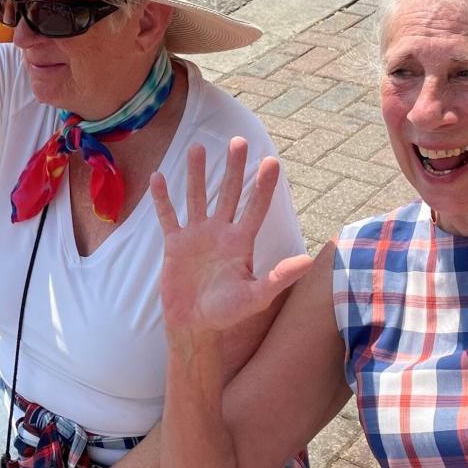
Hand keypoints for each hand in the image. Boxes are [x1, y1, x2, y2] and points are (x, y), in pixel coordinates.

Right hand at [151, 137, 312, 333]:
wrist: (195, 326)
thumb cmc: (228, 313)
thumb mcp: (256, 296)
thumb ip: (279, 277)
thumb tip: (309, 261)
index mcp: (242, 242)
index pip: (255, 208)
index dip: (263, 186)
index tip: (271, 161)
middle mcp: (221, 233)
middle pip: (228, 193)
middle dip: (233, 168)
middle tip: (238, 141)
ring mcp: (197, 236)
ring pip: (197, 197)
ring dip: (196, 173)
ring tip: (197, 147)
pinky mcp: (175, 244)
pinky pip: (168, 216)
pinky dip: (162, 199)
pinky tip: (158, 177)